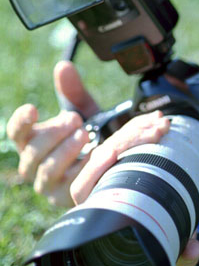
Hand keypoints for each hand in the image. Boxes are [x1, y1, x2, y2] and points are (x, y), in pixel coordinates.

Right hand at [6, 60, 98, 206]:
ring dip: (66, 150)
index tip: (33, 109)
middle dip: (53, 133)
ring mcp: (49, 185)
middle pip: (32, 152)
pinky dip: (86, 168)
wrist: (114, 162)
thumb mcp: (84, 111)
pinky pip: (72, 187)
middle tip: (75, 120)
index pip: (16, 133)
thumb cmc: (90, 136)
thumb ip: (73, 91)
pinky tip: (101, 153)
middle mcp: (35, 166)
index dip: (21, 122)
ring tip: (85, 134)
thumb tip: (64, 66)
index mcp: (33, 142)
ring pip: (48, 170)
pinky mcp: (68, 199)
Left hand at [70, 111, 198, 265]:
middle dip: (132, 139)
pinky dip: (140, 126)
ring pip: (114, 142)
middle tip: (160, 131)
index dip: (96, 168)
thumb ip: (180, 252)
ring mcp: (106, 172)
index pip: (84, 187)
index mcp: (99, 215)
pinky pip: (123, 137)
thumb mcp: (167, 245)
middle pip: (104, 155)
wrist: (154, 227)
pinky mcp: (118, 158)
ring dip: (139, 129)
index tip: (112, 152)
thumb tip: (196, 249)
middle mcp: (97, 192)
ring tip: (164, 124)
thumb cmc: (156, 239)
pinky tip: (156, 120)